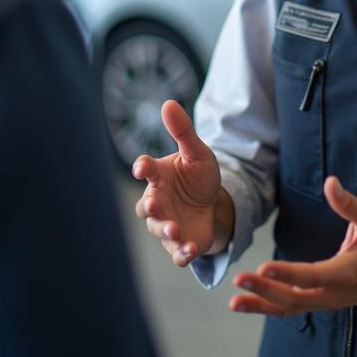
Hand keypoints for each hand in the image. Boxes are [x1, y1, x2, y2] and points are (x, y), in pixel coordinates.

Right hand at [133, 100, 226, 266]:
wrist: (215, 204)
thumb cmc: (198, 176)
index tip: (142, 167)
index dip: (142, 167)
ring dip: (165, 230)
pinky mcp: (180, 242)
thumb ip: (183, 131)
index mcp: (160, 175)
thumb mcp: (197, 152)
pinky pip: (176, 252)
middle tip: (154, 205)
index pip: (146, 169)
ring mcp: (167, 222)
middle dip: (149, 206)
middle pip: (145, 206)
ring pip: (158, 229)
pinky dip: (181, 253)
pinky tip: (190, 249)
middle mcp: (159, 200)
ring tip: (175, 230)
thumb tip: (168, 102)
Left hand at [228, 176, 356, 314]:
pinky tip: (247, 301)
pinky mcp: (322, 301)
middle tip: (239, 280)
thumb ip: (350, 205)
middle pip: (295, 297)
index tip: (262, 267)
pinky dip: (270, 305)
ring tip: (234, 301)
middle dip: (265, 290)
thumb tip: (330, 182)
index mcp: (346, 271)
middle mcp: (334, 292)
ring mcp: (327, 301)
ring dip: (262, 303)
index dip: (286, 273)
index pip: (311, 275)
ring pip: (291, 307)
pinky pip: (293, 307)